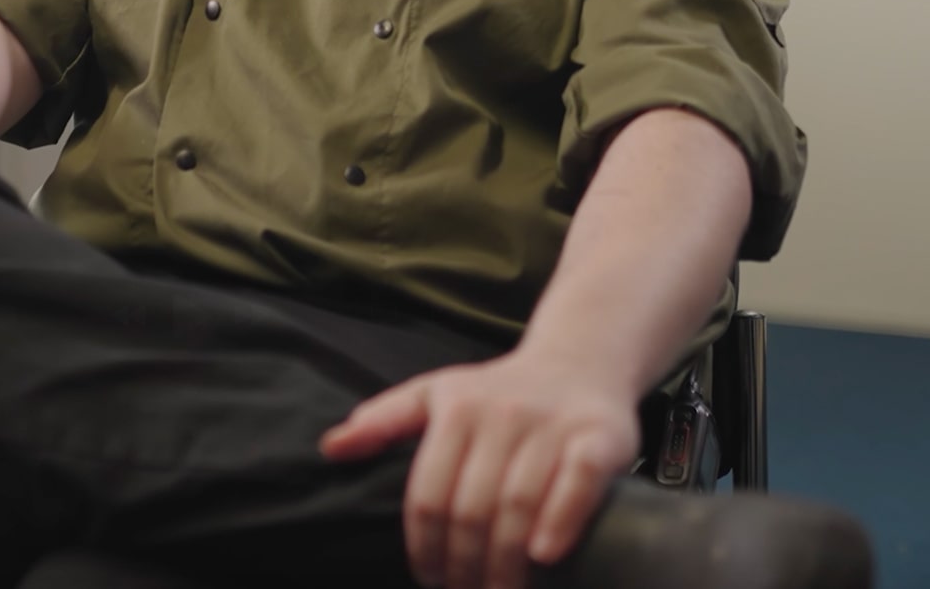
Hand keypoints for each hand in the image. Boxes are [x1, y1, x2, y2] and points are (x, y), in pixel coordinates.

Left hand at [320, 345, 641, 588]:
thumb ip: (384, 420)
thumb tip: (330, 448)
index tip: (429, 580)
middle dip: (465, 566)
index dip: (424, 547)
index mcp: (456, 408)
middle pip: (471, 509)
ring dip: (505, 563)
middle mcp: (502, 413)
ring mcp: (552, 424)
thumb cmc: (498, 392)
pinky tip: (543, 557)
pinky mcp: (599, 436)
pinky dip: (560, 521)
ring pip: (518, 504)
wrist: (580, 361)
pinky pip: (577, 482)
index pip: (428, 494)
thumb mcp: (436, 393)